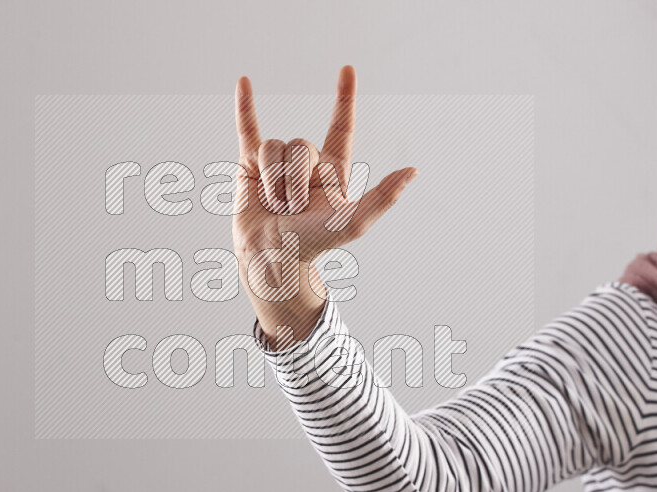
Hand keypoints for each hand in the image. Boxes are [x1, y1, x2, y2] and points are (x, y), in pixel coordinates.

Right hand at [232, 65, 417, 349]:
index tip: (347, 70)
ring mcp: (277, 163)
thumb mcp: (353, 223)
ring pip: (273, 149)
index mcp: (332, 171)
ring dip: (273, 182)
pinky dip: (244, 106)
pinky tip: (244, 82)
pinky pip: (248, 130)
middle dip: (295, 180)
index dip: (344, 99)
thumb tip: (412, 171)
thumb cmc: (313, 244)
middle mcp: (306, 164)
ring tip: (274, 206)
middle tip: (295, 210)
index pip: (341, 128)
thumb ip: (382, 197)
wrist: (271, 258)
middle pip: (300, 145)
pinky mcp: (250, 165)